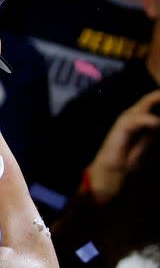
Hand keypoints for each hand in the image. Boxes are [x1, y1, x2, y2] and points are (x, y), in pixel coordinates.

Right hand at [88, 89, 159, 203]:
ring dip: (157, 100)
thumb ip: (153, 132)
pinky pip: (135, 120)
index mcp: (139, 119)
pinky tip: (157, 122)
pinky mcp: (120, 127)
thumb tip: (159, 121)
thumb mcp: (147, 143)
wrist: (112, 171)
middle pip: (148, 99)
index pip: (152, 103)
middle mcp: (132, 116)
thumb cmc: (128, 159)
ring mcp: (125, 120)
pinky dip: (148, 120)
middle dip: (159, 95)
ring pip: (144, 104)